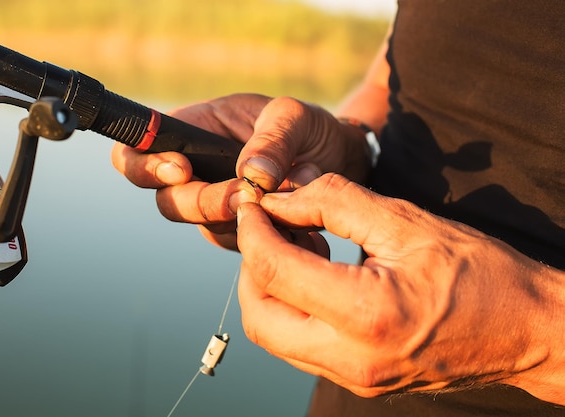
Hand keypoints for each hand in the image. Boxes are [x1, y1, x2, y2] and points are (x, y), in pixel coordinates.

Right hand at [111, 94, 369, 248]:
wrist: (338, 160)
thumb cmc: (308, 129)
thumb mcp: (296, 117)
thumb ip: (273, 139)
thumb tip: (251, 175)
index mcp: (194, 130)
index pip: (137, 149)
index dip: (144, 165)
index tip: (182, 170)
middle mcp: (196, 172)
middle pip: (168, 202)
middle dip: (202, 203)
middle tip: (243, 196)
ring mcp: (215, 206)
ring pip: (205, 227)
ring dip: (239, 221)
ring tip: (283, 203)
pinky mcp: (238, 230)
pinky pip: (238, 242)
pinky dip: (263, 236)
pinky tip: (294, 223)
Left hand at [236, 173, 564, 403]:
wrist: (526, 330)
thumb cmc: (479, 271)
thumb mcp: (405, 221)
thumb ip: (333, 202)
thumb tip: (279, 199)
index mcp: (366, 313)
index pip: (273, 270)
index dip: (252, 230)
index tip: (253, 204)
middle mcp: (352, 357)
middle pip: (259, 315)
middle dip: (250, 265)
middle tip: (267, 227)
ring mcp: (355, 377)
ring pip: (274, 335)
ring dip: (268, 288)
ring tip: (294, 246)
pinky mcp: (359, 380)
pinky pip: (300, 345)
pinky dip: (291, 308)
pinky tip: (313, 274)